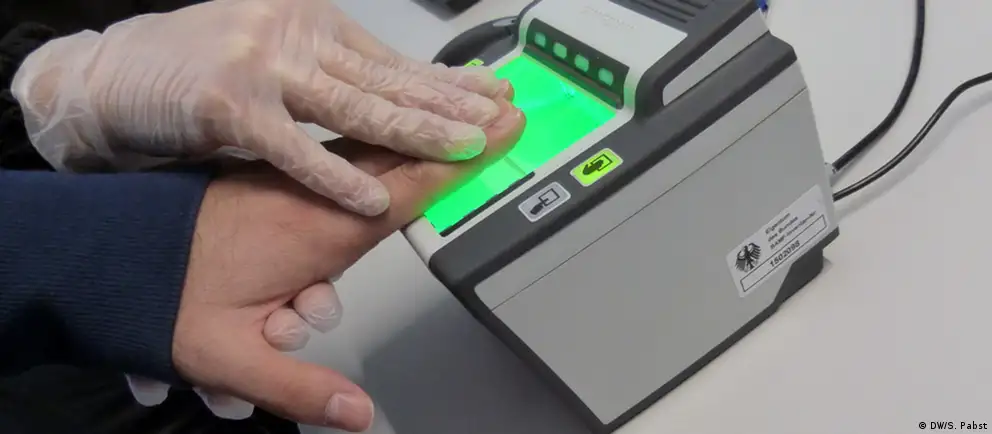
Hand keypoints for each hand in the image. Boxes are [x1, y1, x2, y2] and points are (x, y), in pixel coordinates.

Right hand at [11, 0, 510, 215]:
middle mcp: (295, 38)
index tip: (492, 96)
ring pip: (355, 108)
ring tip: (464, 149)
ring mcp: (264, 68)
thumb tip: (381, 98)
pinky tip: (371, 197)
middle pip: (389, 81)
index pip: (393, 61)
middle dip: (452, 104)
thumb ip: (327, 76)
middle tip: (502, 120)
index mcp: (309, 26)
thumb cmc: (189, 68)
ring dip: (415, 132)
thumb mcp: (273, 58)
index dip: (446, 83)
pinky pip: (294, 149)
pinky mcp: (230, 106)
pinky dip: (333, 176)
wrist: (108, 73)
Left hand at [162, 100, 522, 430]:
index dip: (460, 158)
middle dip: (454, 126)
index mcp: (314, 228)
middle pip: (400, 152)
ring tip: (461, 106)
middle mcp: (310, 194)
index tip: (500, 132)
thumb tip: (360, 413)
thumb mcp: (230, 357)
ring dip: (420, 124)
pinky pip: (343, 146)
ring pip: (372, 143)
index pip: (407, 187)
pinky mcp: (274, 176)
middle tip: (501, 104)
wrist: (101, 256)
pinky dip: (379, 133)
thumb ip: (299, 385)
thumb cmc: (159, 299)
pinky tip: (392, 131)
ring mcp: (291, 179)